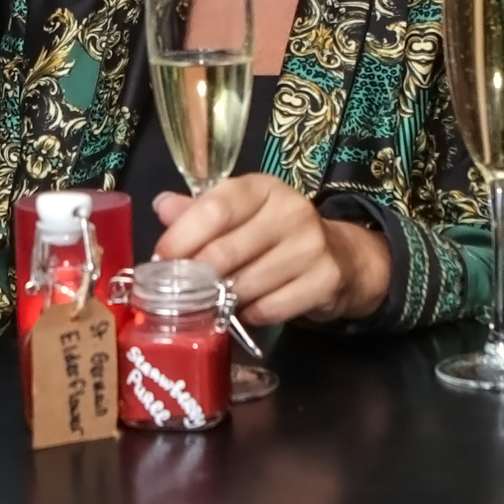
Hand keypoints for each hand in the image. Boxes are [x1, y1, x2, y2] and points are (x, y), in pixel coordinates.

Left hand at [151, 176, 390, 325]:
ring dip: (222, 300)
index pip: (216, 208)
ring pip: (245, 285)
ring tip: (216, 299)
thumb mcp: (240, 214)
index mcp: (263, 188)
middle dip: (196, 277)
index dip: (183, 236)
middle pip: (225, 252)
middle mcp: (291, 211)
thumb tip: (162, 206)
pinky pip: (269, 308)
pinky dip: (250, 315)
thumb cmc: (275, 235)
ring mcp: (312, 246)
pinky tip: (248, 309)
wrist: (341, 257)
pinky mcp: (325, 280)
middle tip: (181, 291)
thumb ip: (199, 212)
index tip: (162, 259)